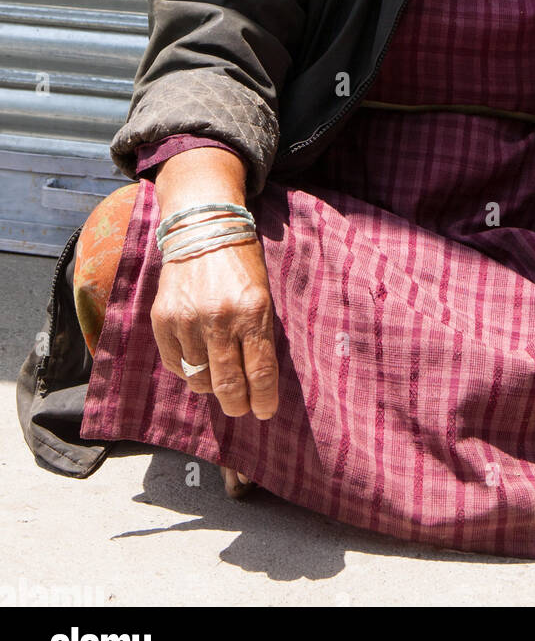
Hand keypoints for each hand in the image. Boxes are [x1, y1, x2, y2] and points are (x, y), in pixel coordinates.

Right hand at [151, 237, 278, 420]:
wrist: (203, 228)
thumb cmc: (241, 263)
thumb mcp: (262, 294)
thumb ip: (259, 334)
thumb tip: (257, 380)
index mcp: (253, 311)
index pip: (260, 372)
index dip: (263, 400)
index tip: (264, 412)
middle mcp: (219, 319)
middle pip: (228, 384)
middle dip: (238, 404)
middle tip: (242, 408)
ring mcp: (187, 321)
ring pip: (199, 379)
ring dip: (212, 387)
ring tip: (219, 381)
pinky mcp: (163, 319)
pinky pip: (176, 364)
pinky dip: (188, 371)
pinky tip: (198, 362)